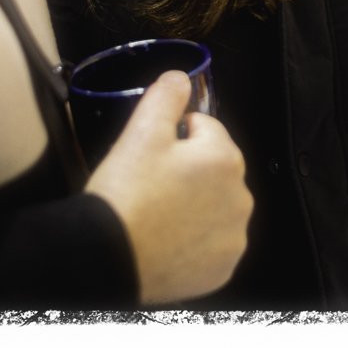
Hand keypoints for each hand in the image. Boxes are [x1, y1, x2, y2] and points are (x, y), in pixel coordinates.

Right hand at [84, 71, 252, 303]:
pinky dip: (194, 242)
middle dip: (187, 172)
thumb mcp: (141, 132)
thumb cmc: (125, 194)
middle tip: (149, 186)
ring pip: (214, 207)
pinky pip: (210, 245)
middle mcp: (240, 198)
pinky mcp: (221, 270)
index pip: (204, 129)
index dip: (172, 136)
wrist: (106, 259)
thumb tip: (181, 77)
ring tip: (156, 216)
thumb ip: (166, 96)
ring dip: (194, 207)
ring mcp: (233, 238)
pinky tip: (166, 242)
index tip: (149, 155)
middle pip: (213, 169)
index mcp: (225, 158)